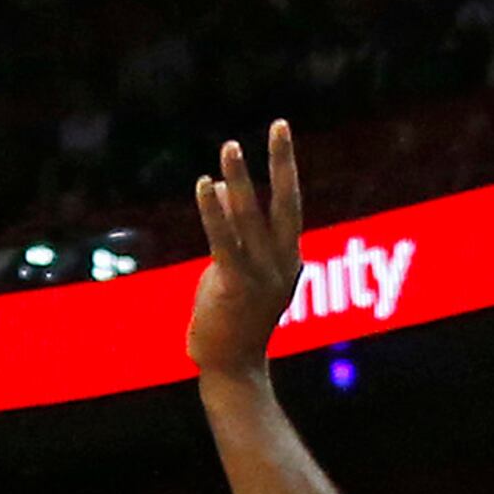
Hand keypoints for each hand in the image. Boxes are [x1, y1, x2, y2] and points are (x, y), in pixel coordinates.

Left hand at [188, 122, 305, 378]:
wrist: (232, 370)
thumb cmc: (233, 324)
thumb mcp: (239, 276)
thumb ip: (233, 238)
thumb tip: (215, 194)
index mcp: (290, 259)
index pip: (288, 207)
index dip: (283, 171)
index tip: (280, 136)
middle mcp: (283, 263)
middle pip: (287, 201)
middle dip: (284, 161)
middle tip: (279, 124)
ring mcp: (262, 275)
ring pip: (251, 216)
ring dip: (239, 179)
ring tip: (230, 146)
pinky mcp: (235, 286)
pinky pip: (223, 240)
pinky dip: (212, 211)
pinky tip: (203, 185)